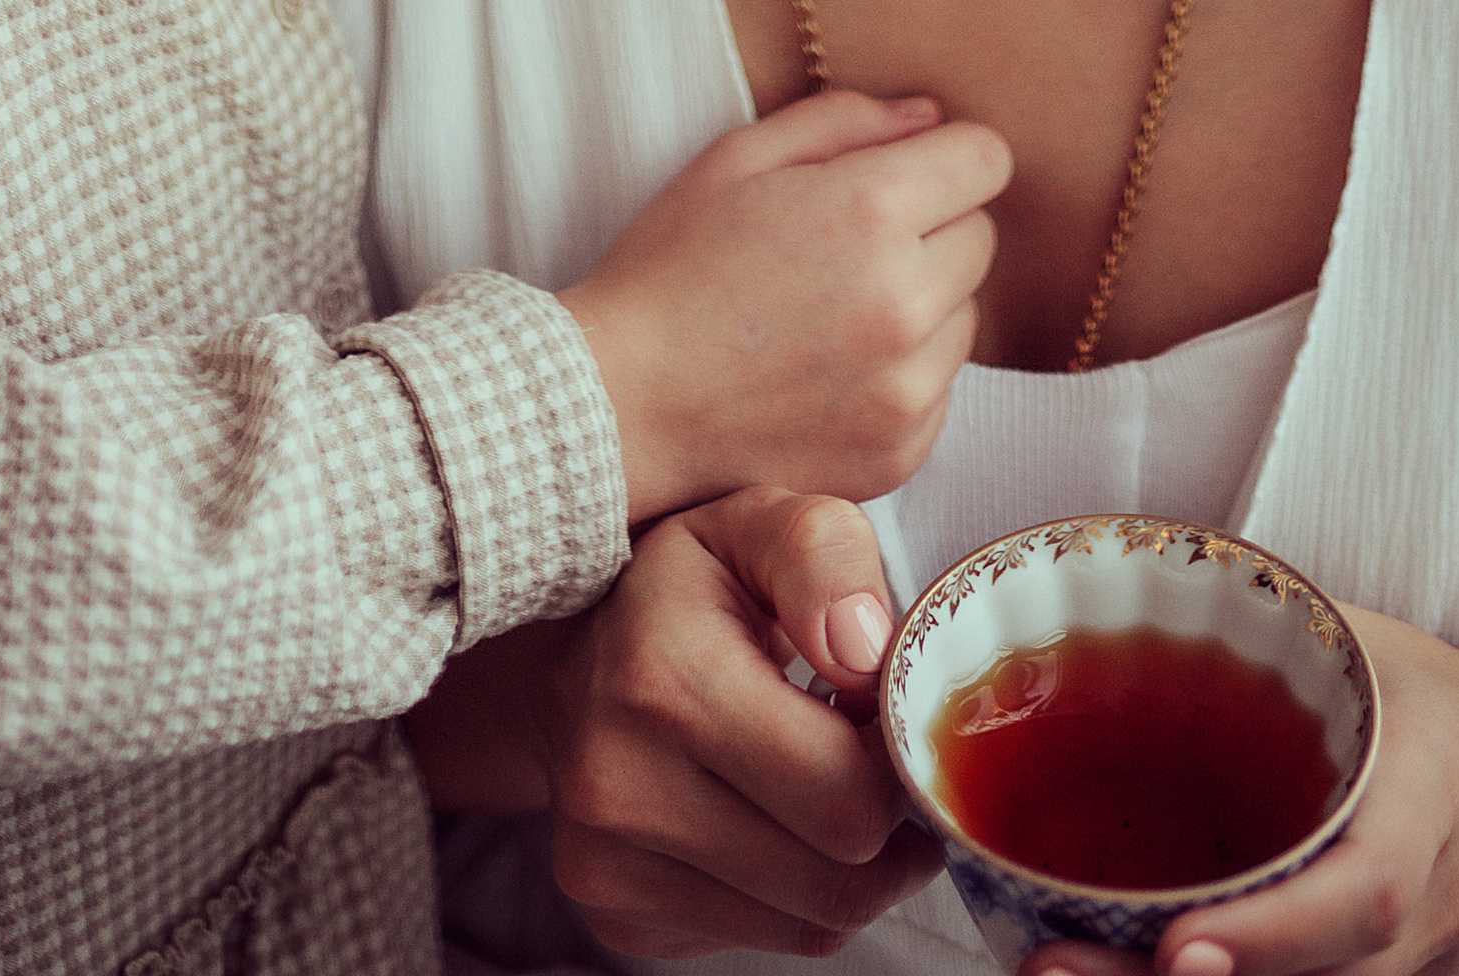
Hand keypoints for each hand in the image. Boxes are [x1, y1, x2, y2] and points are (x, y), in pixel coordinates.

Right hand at [535, 489, 942, 957]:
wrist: (563, 656)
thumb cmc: (681, 587)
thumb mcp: (753, 524)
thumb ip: (821, 555)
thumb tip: (864, 651)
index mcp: (661, 679)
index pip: (846, 794)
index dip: (896, 759)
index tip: (878, 710)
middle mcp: (618, 787)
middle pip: (839, 879)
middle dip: (883, 821)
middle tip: (865, 752)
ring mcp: (607, 866)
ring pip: (814, 923)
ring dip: (848, 864)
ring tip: (823, 781)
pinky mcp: (617, 916)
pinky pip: (766, 939)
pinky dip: (794, 892)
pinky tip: (771, 819)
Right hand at [559, 93, 1009, 522]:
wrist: (622, 403)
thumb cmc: (669, 266)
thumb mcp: (737, 156)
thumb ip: (846, 120)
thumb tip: (931, 116)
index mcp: (871, 210)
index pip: (986, 159)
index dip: (945, 157)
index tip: (904, 172)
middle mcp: (907, 300)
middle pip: (981, 237)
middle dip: (930, 228)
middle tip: (845, 245)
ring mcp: (909, 387)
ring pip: (965, 315)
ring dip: (921, 304)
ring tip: (830, 314)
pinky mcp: (902, 452)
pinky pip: (940, 390)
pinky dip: (900, 375)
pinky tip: (827, 372)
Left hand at [1021, 608, 1458, 975]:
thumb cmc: (1439, 705)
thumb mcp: (1368, 646)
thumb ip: (1268, 630)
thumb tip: (1132, 577)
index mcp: (1429, 803)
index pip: (1365, 891)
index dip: (1276, 934)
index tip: (1180, 950)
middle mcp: (1436, 908)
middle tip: (1058, 965)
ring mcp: (1426, 971)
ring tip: (1059, 974)